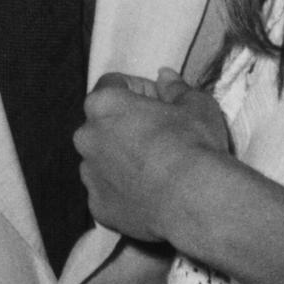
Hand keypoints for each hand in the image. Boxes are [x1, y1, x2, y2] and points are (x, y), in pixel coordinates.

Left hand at [75, 68, 233, 246]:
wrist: (196, 200)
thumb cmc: (194, 143)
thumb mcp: (196, 105)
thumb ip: (175, 88)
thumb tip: (164, 75)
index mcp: (104, 104)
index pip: (113, 84)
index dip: (139, 90)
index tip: (160, 102)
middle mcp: (87, 137)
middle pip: (103, 124)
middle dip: (126, 126)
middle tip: (160, 138)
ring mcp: (89, 175)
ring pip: (102, 160)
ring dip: (122, 160)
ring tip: (158, 171)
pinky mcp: (98, 207)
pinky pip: (108, 193)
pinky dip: (124, 192)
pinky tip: (151, 195)